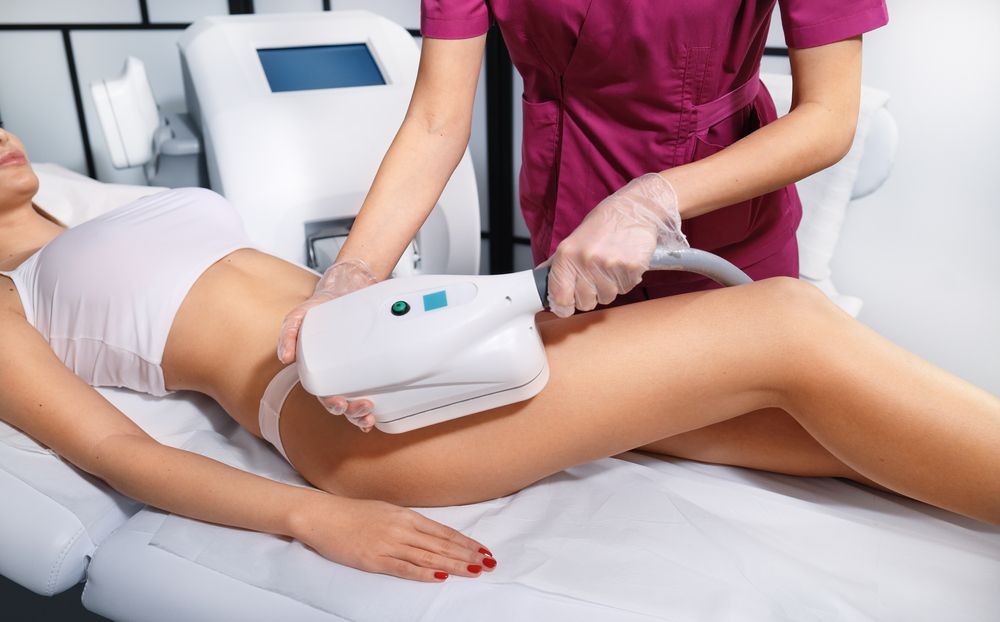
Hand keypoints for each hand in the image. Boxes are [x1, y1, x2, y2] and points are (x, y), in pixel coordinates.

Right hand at [277, 258, 378, 430]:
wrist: (345, 289)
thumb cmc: (320, 307)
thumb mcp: (299, 316)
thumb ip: (288, 333)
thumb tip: (285, 357)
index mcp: (321, 370)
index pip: (325, 394)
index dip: (332, 404)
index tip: (340, 404)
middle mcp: (338, 374)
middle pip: (344, 403)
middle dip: (352, 412)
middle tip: (362, 407)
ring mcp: (356, 371)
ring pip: (359, 401)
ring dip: (364, 413)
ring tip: (371, 413)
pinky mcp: (372, 363)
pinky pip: (377, 387)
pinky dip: (381, 401)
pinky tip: (384, 408)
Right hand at [291, 494, 496, 581]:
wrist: (322, 516)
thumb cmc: (352, 513)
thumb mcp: (386, 511)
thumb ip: (407, 523)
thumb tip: (430, 534)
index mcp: (405, 515)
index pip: (443, 531)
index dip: (466, 542)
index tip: (483, 550)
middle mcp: (401, 528)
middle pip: (441, 544)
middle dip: (467, 555)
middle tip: (488, 563)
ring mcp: (388, 544)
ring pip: (428, 556)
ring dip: (454, 564)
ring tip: (474, 571)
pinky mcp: (374, 559)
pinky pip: (404, 567)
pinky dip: (424, 572)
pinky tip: (440, 575)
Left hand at [546, 173, 688, 316]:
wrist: (634, 210)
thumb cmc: (604, 224)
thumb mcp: (574, 240)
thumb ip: (559, 264)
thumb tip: (541, 281)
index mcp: (567, 254)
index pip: (560, 297)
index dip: (563, 306)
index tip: (567, 307)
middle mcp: (586, 260)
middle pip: (585, 302)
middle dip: (590, 295)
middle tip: (596, 276)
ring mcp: (610, 265)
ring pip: (606, 298)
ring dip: (609, 287)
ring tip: (611, 266)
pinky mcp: (631, 268)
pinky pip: (625, 289)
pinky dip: (625, 281)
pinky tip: (624, 263)